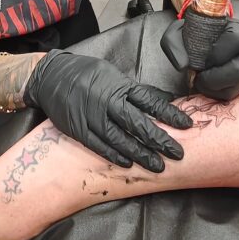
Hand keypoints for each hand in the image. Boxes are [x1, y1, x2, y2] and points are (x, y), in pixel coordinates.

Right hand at [24, 50, 192, 172]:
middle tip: (177, 153)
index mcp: (119, 85)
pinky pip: (99, 145)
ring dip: (140, 154)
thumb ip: (133, 90)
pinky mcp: (78, 128)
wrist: (51, 76)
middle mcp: (107, 101)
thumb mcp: (112, 73)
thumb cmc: (86, 74)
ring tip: (157, 165)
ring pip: (120, 139)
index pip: (150, 101)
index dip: (169, 114)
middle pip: (138, 123)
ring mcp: (92, 116)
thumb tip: (161, 98)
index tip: (187, 125)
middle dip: (159, 140)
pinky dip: (114, 155)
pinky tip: (128, 163)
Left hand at [160, 18, 238, 100]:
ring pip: (238, 88)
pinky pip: (238, 94)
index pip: (235, 40)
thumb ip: (173, 44)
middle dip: (213, 79)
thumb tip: (183, 66)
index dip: (216, 54)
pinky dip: (220, 93)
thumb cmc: (195, 35)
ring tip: (203, 81)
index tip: (202, 59)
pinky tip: (211, 85)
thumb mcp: (179, 32)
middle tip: (200, 76)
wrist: (207, 39)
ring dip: (215, 89)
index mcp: (238, 29)